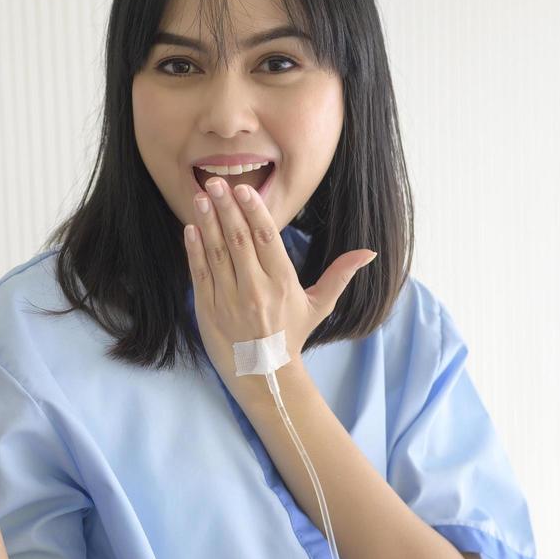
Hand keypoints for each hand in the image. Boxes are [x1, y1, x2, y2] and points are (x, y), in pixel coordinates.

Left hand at [184, 177, 376, 380]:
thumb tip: (369, 252)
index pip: (267, 238)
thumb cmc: (291, 336)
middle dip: (226, 208)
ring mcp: (230, 299)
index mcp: (283, 283)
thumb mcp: (319, 306)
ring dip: (207, 222)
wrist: (265, 375)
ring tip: (200, 196)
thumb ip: (340, 275)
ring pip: (217, 252)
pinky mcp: (208, 309)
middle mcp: (256, 289)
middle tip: (215, 182)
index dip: (254, 211)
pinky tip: (190, 229)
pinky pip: (200, 273)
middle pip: (239, 240)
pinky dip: (194, 250)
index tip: (244, 189)